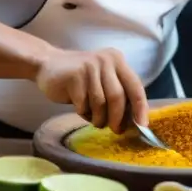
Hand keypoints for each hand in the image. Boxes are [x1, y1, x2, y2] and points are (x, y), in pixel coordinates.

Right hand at [35, 47, 149, 132]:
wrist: (48, 65)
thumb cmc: (80, 79)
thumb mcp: (103, 80)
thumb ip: (118, 93)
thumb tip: (135, 121)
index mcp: (117, 60)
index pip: (135, 86)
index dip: (140, 108)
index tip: (142, 126)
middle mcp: (106, 60)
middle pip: (118, 97)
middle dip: (117, 118)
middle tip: (115, 129)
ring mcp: (90, 66)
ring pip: (100, 104)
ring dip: (98, 118)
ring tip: (93, 118)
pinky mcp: (74, 76)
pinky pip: (83, 105)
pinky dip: (83, 113)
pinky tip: (79, 108)